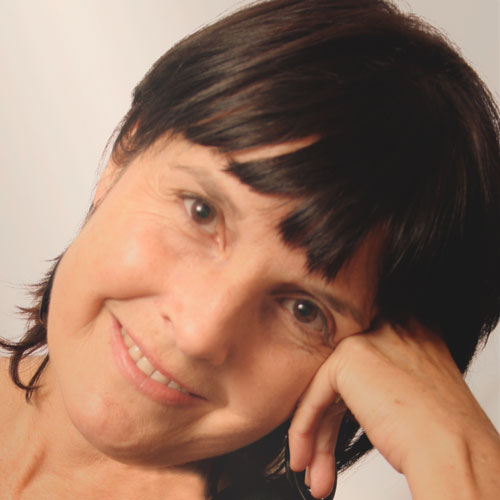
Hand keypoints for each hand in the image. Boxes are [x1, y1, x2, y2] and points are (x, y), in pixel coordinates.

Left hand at [288, 321, 499, 498]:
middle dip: (328, 421)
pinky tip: (305, 456)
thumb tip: (349, 396)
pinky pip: (316, 394)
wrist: (453, 451)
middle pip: (344, 375)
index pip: (363, 363)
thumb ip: (386, 378)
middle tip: (319, 456)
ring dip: (317, 433)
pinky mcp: (349, 356)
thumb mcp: (416, 390)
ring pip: (327, 387)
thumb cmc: (445, 434)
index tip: (333, 427)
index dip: (346, 400)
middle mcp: (390, 326)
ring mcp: (370, 337)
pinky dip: (305, 427)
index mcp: (412, 329)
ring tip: (312, 468)